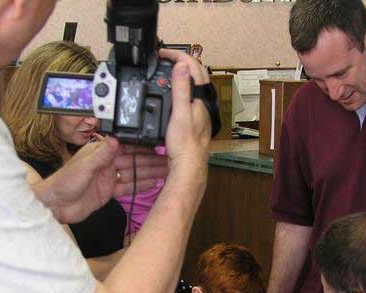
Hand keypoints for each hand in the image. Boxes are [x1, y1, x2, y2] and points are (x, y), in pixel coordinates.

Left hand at [49, 139, 167, 222]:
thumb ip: (101, 154)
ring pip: (133, 173)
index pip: (126, 147)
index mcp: (100, 152)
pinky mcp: (108, 192)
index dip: (142, 147)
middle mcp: (106, 163)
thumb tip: (115, 140)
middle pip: (133, 160)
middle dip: (151, 161)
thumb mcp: (84, 166)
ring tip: (166, 171)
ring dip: (149, 173)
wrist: (55, 205)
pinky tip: (152, 183)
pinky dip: (140, 186)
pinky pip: (127, 187)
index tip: (158, 146)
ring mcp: (108, 178)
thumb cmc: (63, 182)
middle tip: (168, 161)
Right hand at [158, 49, 211, 168]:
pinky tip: (174, 94)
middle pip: (196, 72)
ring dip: (182, 74)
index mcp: (200, 97)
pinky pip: (190, 95)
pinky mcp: (196, 118)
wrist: (189, 164)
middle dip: (180, 61)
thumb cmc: (185, 143)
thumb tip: (181, 65)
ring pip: (194, 84)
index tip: (162, 54)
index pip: (192, 66)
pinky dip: (182, 88)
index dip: (177, 55)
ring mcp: (201, 109)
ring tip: (168, 71)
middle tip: (164, 59)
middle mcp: (204, 101)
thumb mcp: (179, 113)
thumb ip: (181, 88)